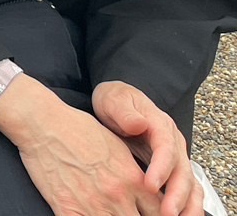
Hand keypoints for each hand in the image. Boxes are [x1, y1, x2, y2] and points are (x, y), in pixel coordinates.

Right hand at [0, 76, 163, 215]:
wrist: (43, 124)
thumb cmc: (78, 128)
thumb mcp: (117, 146)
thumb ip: (135, 172)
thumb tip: (149, 188)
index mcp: (133, 179)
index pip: (163, 212)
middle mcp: (118, 196)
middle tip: (132, 215)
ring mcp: (93, 205)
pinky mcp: (67, 209)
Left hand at [94, 82, 202, 215]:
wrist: (119, 101)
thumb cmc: (116, 101)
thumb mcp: (115, 100)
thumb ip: (124, 112)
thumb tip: (138, 124)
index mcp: (161, 125)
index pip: (166, 149)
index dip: (161, 168)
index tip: (149, 185)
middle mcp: (173, 144)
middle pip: (182, 171)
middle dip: (176, 194)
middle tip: (166, 213)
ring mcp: (175, 158)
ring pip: (190, 184)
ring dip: (186, 204)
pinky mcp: (171, 169)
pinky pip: (185, 189)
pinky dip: (185, 204)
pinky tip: (177, 215)